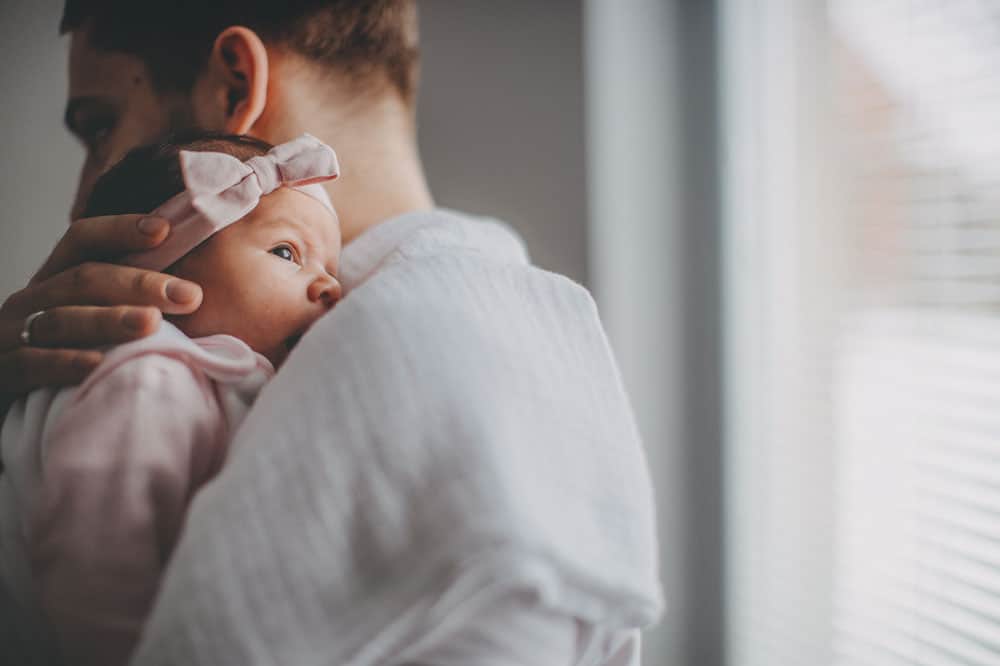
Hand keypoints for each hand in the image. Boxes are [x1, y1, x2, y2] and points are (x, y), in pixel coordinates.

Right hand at [0, 214, 202, 408]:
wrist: (15, 411)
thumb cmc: (71, 362)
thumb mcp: (97, 326)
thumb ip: (136, 306)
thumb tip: (197, 293)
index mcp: (55, 281)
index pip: (83, 240)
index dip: (120, 230)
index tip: (165, 230)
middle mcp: (32, 301)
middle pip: (83, 278)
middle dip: (139, 284)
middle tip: (188, 295)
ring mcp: (10, 334)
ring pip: (61, 319)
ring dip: (108, 320)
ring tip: (151, 324)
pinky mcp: (1, 372)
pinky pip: (31, 362)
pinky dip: (66, 362)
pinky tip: (98, 365)